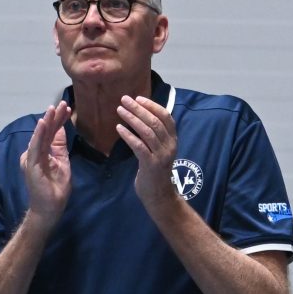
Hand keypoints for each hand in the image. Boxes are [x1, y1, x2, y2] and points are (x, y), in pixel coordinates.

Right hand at [20, 101, 72, 225]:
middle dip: (54, 117)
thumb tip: (62, 129)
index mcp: (42, 152)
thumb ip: (60, 146)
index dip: (59, 120)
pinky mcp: (31, 165)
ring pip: (40, 136)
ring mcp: (31, 158)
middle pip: (46, 132)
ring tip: (53, 108)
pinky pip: (35, 147)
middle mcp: (34, 153)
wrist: (49, 208)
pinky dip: (39, 135)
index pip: (51, 133)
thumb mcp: (62, 162)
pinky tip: (43, 123)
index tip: (68, 108)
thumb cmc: (55, 189)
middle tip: (63, 103)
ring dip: (47, 121)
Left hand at [117, 94, 179, 211]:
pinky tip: (119, 128)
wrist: (159, 195)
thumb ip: (154, 136)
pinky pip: (139, 146)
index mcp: (173, 140)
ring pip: (147, 132)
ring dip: (132, 119)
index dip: (152, 105)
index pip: (166, 116)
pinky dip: (128, 135)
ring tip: (120, 110)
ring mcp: (161, 155)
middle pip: (155, 122)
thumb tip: (140, 116)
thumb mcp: (159, 150)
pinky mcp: (151, 165)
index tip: (138, 98)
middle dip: (139, 109)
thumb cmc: (156, 171)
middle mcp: (169, 146)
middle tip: (124, 100)